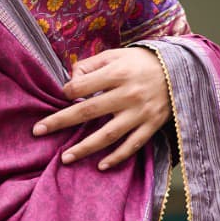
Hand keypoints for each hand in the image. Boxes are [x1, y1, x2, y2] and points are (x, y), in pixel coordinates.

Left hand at [32, 46, 170, 170]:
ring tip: (65, 158)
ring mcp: (140, 113)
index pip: (81, 87)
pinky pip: (132, 145)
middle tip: (38, 131)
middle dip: (60, 122)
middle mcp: (128, 94)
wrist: (181, 70)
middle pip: (88, 111)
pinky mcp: (152, 125)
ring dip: (85, 148)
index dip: (67, 92)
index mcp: (117, 73)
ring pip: (108, 134)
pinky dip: (117, 157)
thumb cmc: (141, 62)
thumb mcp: (117, 54)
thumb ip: (91, 65)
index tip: (63, 96)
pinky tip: (100, 166)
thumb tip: (70, 80)